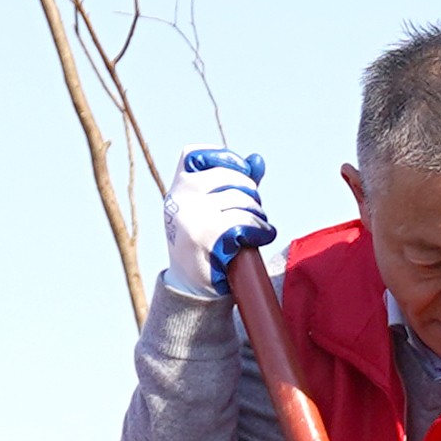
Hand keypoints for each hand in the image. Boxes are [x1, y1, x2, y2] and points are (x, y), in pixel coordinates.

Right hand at [156, 149, 272, 303]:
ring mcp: (191, 216)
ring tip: (260, 226)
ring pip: (241, 200)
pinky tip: (263, 236)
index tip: (242, 175)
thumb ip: (233, 183)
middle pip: (229, 176)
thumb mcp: (210, 209)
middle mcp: (179, 198)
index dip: (224, 159)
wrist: (189, 286)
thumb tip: (257, 160)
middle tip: (256, 209)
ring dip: (259, 214)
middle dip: (251, 192)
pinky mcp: (206, 236)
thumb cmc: (204, 243)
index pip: (195, 154)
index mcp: (177, 188)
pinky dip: (261, 230)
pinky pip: (245, 222)